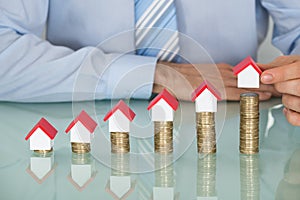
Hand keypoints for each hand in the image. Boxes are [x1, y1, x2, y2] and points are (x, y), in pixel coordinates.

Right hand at [153, 62, 278, 100]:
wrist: (170, 76)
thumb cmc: (182, 77)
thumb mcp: (200, 73)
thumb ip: (213, 77)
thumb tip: (219, 83)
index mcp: (218, 68)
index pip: (241, 73)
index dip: (253, 78)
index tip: (262, 81)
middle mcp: (221, 72)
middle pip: (245, 78)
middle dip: (260, 83)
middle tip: (271, 87)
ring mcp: (217, 80)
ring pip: (243, 85)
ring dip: (258, 89)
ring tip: (269, 93)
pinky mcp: (213, 90)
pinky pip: (234, 93)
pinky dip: (247, 96)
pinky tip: (255, 98)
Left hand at [259, 55, 299, 125]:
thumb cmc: (297, 71)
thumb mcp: (287, 63)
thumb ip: (272, 66)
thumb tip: (254, 68)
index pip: (297, 70)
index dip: (279, 74)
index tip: (264, 77)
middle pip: (296, 87)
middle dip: (280, 87)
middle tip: (278, 85)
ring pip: (293, 102)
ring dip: (285, 99)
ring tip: (288, 94)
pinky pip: (295, 119)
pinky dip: (289, 114)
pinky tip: (288, 107)